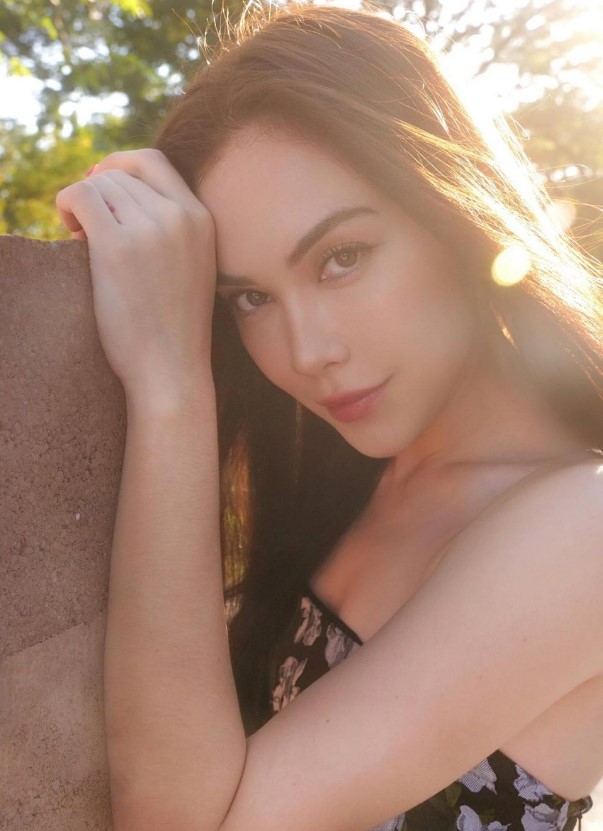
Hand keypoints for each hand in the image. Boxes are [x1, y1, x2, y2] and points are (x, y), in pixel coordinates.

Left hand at [56, 149, 216, 404]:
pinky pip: (79, 196)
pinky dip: (66, 205)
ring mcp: (151, 229)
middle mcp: (181, 217)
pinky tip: (70, 233)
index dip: (121, 165)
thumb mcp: (193, 267)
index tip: (102, 185)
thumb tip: (116, 191)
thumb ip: (172, 229)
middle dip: (97, 193)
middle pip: (121, 173)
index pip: (154, 162)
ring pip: (99, 184)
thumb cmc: (175, 328)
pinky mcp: (117, 246)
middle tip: (87, 226)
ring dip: (81, 204)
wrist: (172, 368)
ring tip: (83, 240)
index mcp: (203, 220)